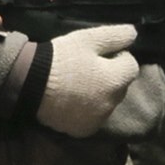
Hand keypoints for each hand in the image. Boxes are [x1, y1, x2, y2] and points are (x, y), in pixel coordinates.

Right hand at [34, 24, 142, 138]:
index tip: (100, 54)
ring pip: (107, 103)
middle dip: (111, 77)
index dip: (118, 56)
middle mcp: (112, 103)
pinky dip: (88, 109)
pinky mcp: (84, 130)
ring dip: (100, 94)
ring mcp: (98, 119)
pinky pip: (93, 118)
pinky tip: (73, 100)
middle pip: (120, 86)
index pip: (132, 66)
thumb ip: (115, 36)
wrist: (30, 83)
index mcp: (116, 80)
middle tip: (89, 68)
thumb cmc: (61, 58)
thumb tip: (134, 34)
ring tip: (79, 85)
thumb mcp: (87, 39)